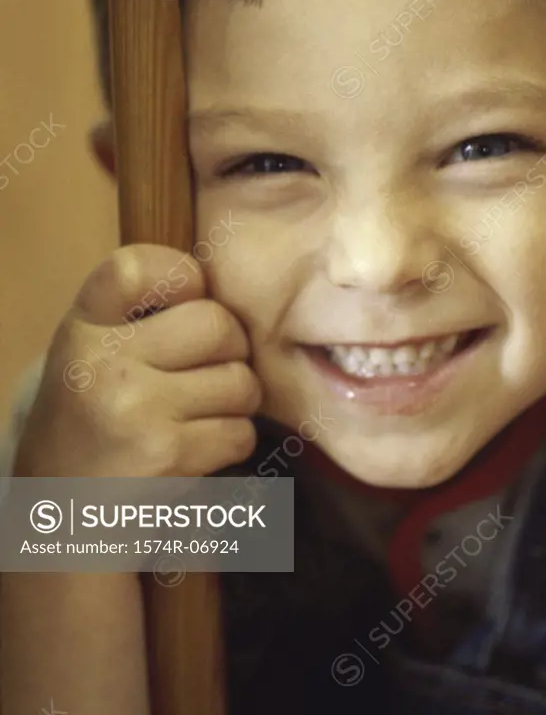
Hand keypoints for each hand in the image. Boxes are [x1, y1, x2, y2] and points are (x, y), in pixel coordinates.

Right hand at [13, 244, 261, 481]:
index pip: (136, 267)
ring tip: (205, 413)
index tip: (192, 297)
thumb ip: (138, 318)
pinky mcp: (168, 455)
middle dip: (232, 349)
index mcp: (81, 329)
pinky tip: (200, 449)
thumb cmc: (89, 426)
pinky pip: (240, 431)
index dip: (182, 274)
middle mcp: (104, 362)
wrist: (64, 520)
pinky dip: (233, 441)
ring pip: (240, 380)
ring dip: (238, 400)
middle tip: (213, 369)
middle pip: (217, 323)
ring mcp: (136, 408)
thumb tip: (217, 287)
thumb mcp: (89, 358)